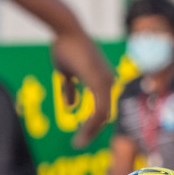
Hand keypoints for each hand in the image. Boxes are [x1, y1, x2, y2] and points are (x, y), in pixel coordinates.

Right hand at [51, 32, 113, 148]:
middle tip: (79, 144)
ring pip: (103, 116)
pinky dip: (90, 125)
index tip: (81, 136)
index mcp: (102, 80)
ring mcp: (106, 82)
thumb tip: (71, 106)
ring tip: (79, 143)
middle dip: (92, 132)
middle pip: (105, 115)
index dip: (92, 124)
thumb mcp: (66, 72)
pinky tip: (81, 134)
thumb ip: (70, 88)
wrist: (65, 30)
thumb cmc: (65, 47)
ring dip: (90, 132)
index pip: (102, 108)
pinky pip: (99, 110)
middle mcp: (108, 82)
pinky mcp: (100, 83)